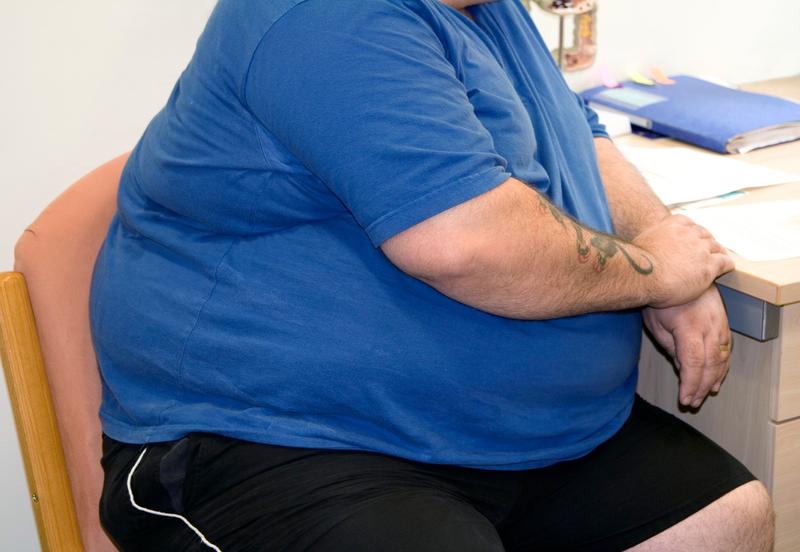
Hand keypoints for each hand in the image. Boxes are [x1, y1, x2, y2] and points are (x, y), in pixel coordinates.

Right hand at [633, 214, 734, 307]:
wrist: (642, 276)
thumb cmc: (636, 264)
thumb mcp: (641, 242)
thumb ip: (651, 241)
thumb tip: (645, 249)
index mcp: (673, 224)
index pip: (690, 224)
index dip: (693, 235)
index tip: (692, 241)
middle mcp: (690, 233)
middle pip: (706, 235)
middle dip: (706, 244)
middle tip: (706, 253)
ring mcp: (701, 249)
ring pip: (717, 248)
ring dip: (717, 254)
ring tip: (718, 261)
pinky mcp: (709, 266)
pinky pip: (726, 262)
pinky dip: (726, 265)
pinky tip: (724, 270)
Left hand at [642, 286, 731, 407]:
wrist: (680, 273)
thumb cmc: (662, 299)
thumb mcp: (656, 323)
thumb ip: (670, 347)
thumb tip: (682, 369)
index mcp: (690, 327)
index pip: (694, 363)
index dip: (690, 384)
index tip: (685, 399)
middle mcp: (710, 326)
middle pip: (710, 364)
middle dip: (701, 386)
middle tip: (693, 402)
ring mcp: (720, 324)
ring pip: (722, 358)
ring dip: (714, 379)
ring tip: (704, 394)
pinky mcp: (725, 323)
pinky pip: (727, 349)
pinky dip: (723, 366)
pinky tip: (716, 377)